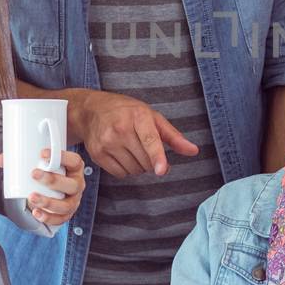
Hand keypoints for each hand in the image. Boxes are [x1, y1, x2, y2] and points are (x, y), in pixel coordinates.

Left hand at [0, 147, 85, 225]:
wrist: (56, 186)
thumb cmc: (47, 170)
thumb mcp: (39, 162)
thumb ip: (19, 160)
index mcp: (74, 168)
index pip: (75, 161)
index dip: (62, 156)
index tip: (42, 153)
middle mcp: (77, 184)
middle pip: (71, 184)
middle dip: (52, 180)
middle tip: (33, 174)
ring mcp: (73, 201)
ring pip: (66, 204)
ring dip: (49, 202)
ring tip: (31, 198)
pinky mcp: (67, 214)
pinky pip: (61, 219)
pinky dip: (49, 217)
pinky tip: (36, 214)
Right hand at [72, 89, 198, 177]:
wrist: (91, 110)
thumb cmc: (127, 112)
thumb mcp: (152, 117)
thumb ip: (173, 136)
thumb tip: (193, 151)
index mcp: (138, 116)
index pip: (150, 140)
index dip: (157, 156)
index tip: (162, 169)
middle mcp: (120, 129)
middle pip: (146, 161)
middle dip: (152, 161)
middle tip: (145, 148)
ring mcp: (106, 142)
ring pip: (134, 170)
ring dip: (139, 166)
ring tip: (132, 149)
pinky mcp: (97, 154)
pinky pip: (120, 174)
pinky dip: (126, 170)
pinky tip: (122, 155)